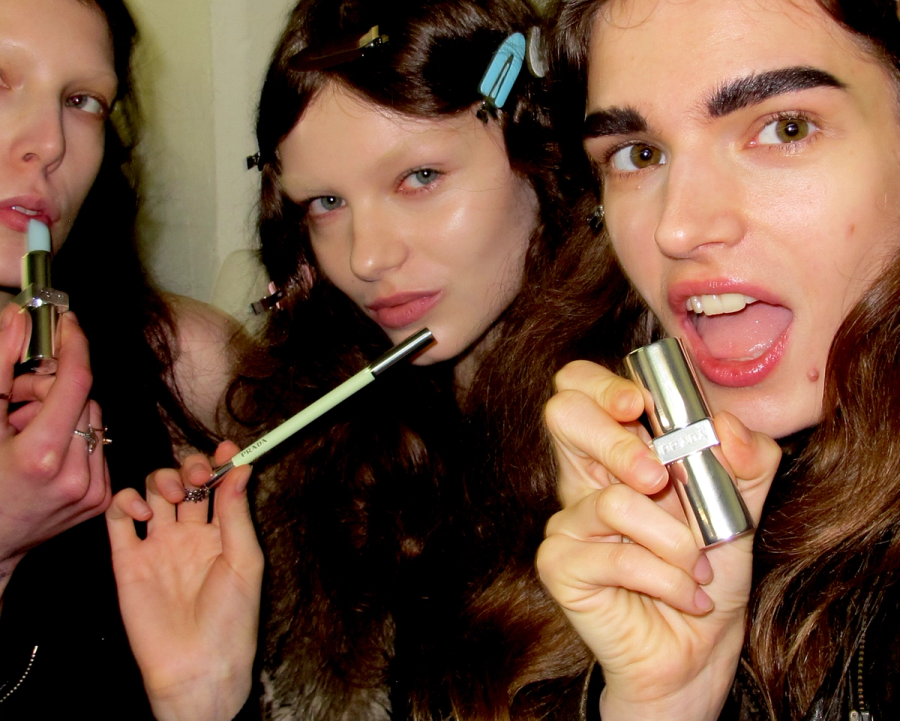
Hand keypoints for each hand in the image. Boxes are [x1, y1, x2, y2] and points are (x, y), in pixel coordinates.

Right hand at [0, 305, 109, 592]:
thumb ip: (2, 367)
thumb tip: (20, 318)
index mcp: (42, 457)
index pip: (76, 382)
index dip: (74, 345)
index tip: (67, 323)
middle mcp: (76, 476)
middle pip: (84, 399)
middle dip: (52, 389)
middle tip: (18, 399)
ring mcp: (93, 491)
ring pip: (94, 421)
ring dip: (64, 414)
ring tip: (25, 431)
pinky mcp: (102, 500)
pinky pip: (99, 447)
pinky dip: (75, 441)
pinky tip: (44, 454)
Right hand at [106, 441, 262, 720]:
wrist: (197, 665)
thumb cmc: (231, 619)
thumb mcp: (245, 561)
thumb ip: (237, 513)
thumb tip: (242, 468)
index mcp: (222, 532)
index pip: (219, 484)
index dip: (222, 462)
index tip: (228, 450)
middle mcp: (190, 533)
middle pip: (185, 480)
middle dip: (191, 466)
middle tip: (199, 474)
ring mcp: (158, 544)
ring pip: (154, 490)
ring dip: (162, 479)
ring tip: (174, 495)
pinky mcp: (127, 559)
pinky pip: (118, 518)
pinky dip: (126, 502)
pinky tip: (142, 513)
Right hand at [536, 361, 780, 720]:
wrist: (700, 648)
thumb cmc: (711, 572)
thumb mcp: (741, 508)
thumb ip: (746, 461)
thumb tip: (724, 426)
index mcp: (619, 450)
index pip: (580, 386)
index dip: (601, 384)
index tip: (640, 405)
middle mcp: (584, 477)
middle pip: (562, 413)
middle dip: (618, 441)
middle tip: (659, 478)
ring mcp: (566, 519)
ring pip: (613, 500)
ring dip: (675, 540)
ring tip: (698, 569)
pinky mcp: (559, 564)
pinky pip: (615, 555)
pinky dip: (666, 577)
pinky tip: (685, 595)